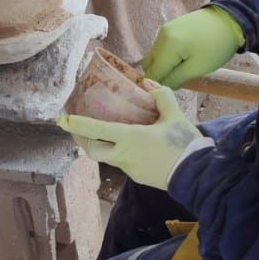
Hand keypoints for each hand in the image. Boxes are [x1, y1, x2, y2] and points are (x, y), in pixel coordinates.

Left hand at [59, 84, 206, 191]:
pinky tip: (127, 145)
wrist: (197, 175)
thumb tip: (147, 83)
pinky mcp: (138, 177)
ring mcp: (130, 169)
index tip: (61, 119)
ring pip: (107, 157)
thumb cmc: (184, 144)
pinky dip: (118, 153)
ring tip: (101, 134)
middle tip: (76, 129)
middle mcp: (124, 155)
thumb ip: (160, 95)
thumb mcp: (174, 114)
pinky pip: (122, 163)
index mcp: (129, 138)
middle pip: (93, 149)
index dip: (76, 124)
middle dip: (82, 139)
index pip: (95, 130)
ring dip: (100, 146)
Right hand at [142, 5, 243, 89]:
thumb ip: (175, 79)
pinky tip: (184, 57)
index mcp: (167, 46)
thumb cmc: (216, 47)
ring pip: (155, 56)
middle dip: (160, 75)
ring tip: (183, 67)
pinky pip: (161, 47)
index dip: (160, 84)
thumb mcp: (197, 68)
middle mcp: (160, 36)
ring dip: (164, 65)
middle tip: (179, 78)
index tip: (175, 86)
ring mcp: (164, 30)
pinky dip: (167, 56)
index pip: (153, 74)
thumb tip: (161, 86)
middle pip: (149, 65)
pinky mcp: (169, 27)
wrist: (230, 20)